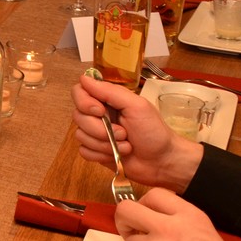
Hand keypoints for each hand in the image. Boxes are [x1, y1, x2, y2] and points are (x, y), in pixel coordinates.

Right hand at [71, 75, 202, 190]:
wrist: (163, 162)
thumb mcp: (137, 106)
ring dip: (104, 144)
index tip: (99, 111)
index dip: (84, 102)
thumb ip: (110, 92)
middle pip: (78, 116)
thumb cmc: (154, 132)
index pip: (79, 92)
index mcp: (107, 100)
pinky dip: (100, 154)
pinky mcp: (96, 151)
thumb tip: (84, 78)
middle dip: (100, 129)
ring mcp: (96, 134)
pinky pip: (84, 151)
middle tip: (123, 133)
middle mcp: (98, 115)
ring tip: (125, 146)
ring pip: (80, 135)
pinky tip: (116, 155)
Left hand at [115, 190, 240, 240]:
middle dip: (124, 219)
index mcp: (190, 217)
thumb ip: (184, 226)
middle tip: (131, 230)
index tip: (145, 213)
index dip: (145, 203)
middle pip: (126, 209)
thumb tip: (162, 223)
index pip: (154, 194)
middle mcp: (167, 228)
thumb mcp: (210, 239)